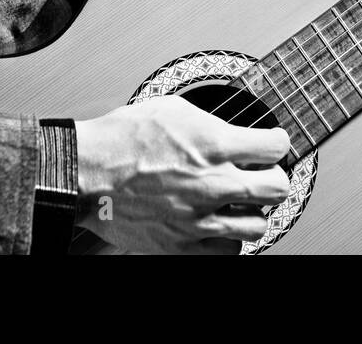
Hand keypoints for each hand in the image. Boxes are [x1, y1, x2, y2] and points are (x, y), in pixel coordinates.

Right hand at [73, 94, 290, 253]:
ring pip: (258, 224)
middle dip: (273, 178)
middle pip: (277, 188)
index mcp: (213, 145)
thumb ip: (211, 124)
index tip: (269, 144)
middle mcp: (212, 184)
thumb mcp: (173, 109)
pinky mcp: (182, 245)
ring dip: (250, 210)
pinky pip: (228, 252)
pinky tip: (216, 224)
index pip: (276, 146)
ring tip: (235, 202)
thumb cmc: (120, 139)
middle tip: (261, 175)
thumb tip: (233, 130)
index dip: (275, 142)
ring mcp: (199, 219)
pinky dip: (226, 238)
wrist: (84, 173)